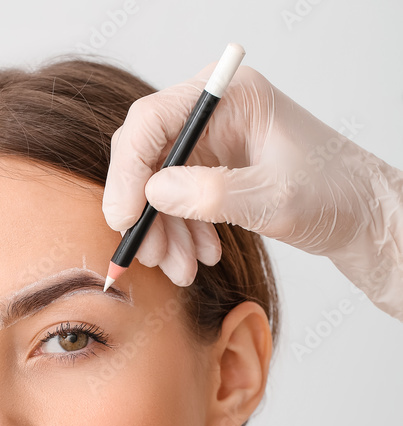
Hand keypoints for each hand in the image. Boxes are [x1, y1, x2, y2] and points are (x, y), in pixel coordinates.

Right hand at [102, 63, 402, 318]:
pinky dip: (180, 233)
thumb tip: (153, 194)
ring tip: (182, 269)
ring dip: (162, 232)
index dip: (128, 171)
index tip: (125, 219)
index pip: (152, 121)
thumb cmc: (332, 195)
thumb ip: (212, 195)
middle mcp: (215, 113)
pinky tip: (200, 257)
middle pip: (147, 155)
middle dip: (144, 211)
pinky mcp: (213, 171)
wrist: (359, 214)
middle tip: (151, 255)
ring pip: (157, 185)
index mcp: (232, 97)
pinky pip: (176, 201)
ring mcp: (212, 142)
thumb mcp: (273, 200)